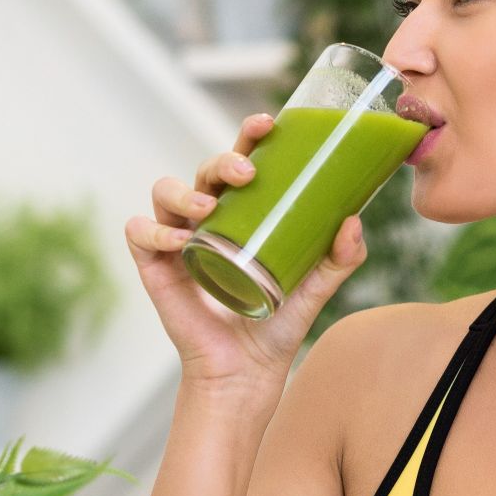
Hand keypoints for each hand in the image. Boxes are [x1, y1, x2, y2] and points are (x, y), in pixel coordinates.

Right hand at [124, 111, 367, 388]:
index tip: (267, 123)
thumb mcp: (316, 286)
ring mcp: (178, 238)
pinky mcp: (155, 266)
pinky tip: (179, 239)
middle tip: (248, 172)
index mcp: (243, 212)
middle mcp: (208, 218)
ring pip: (166, 190)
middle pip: (205, 169)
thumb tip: (354, 220)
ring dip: (186, 192)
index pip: (241, 161)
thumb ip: (340, 257)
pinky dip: (154, 229)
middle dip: (222, 160)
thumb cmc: (277, 324)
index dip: (249, 135)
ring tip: (210, 210)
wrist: (247, 372)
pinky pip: (141, 232)